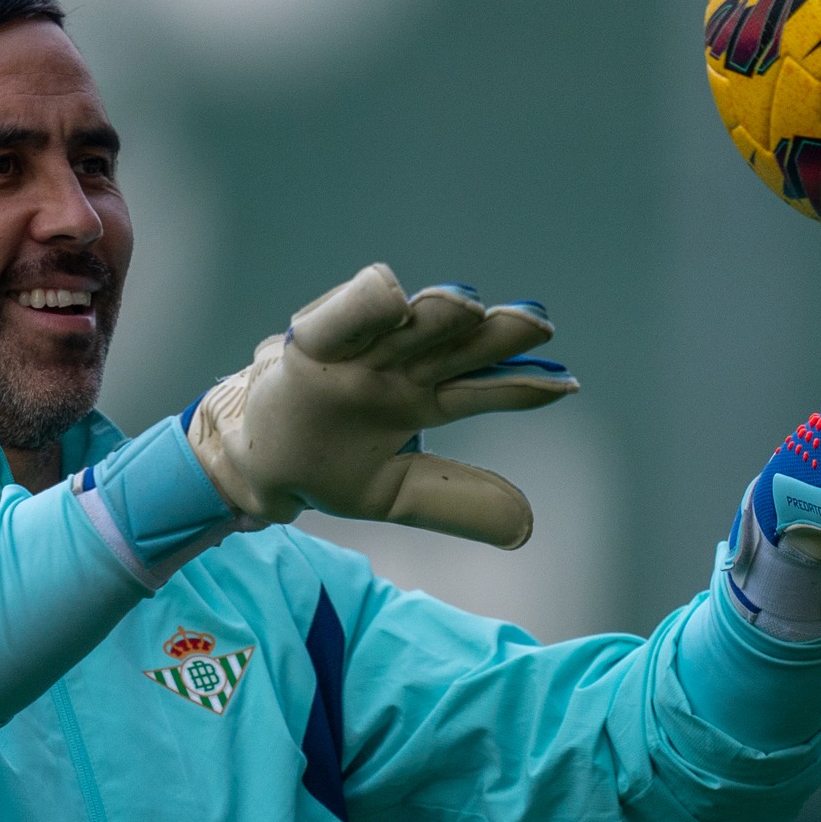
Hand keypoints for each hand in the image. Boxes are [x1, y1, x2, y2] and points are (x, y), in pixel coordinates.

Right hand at [187, 263, 577, 548]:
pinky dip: (362, 304)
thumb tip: (527, 527)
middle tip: (537, 324)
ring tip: (468, 306)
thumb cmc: (326, 467)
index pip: (482, 387)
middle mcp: (397, 366)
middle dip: (495, 335)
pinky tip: (391, 294)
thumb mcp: (396, 495)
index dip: (522, 386)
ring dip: (436, 314)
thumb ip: (457, 503)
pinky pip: (338, 318)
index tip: (567, 385)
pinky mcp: (310, 345)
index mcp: (421, 398)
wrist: (254, 466)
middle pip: (454, 345)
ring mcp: (357, 352)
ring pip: (405, 325)